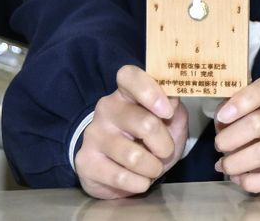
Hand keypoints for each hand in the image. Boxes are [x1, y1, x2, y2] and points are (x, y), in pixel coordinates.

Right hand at [75, 64, 187, 198]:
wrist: (120, 169)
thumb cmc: (149, 138)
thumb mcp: (169, 119)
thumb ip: (174, 106)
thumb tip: (172, 100)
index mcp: (127, 91)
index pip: (129, 76)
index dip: (151, 91)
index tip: (167, 111)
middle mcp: (107, 108)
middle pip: (144, 123)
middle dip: (164, 144)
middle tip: (166, 151)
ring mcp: (94, 134)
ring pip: (134, 155)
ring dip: (153, 167)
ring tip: (153, 168)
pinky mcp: (85, 161)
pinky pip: (120, 177)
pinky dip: (139, 183)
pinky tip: (140, 180)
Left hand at [214, 75, 259, 193]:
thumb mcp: (247, 116)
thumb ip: (230, 113)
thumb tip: (220, 123)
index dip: (243, 99)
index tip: (222, 116)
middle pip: (258, 123)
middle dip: (229, 138)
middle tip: (219, 146)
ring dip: (235, 162)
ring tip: (226, 165)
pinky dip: (250, 182)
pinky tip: (242, 179)